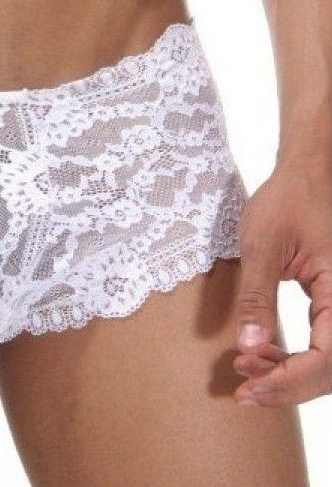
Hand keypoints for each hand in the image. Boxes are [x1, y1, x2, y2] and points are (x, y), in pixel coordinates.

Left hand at [233, 157, 331, 406]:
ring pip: (326, 364)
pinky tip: (258, 354)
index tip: (250, 385)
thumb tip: (247, 347)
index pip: (326, 357)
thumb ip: (256, 296)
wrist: (304, 177)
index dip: (289, 380)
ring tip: (245, 370)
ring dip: (289, 376)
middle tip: (243, 389)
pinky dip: (292, 359)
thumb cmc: (287, 201)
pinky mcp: (330, 306)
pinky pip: (320, 347)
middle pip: (330, 371)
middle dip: (287, 386)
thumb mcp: (262, 244)